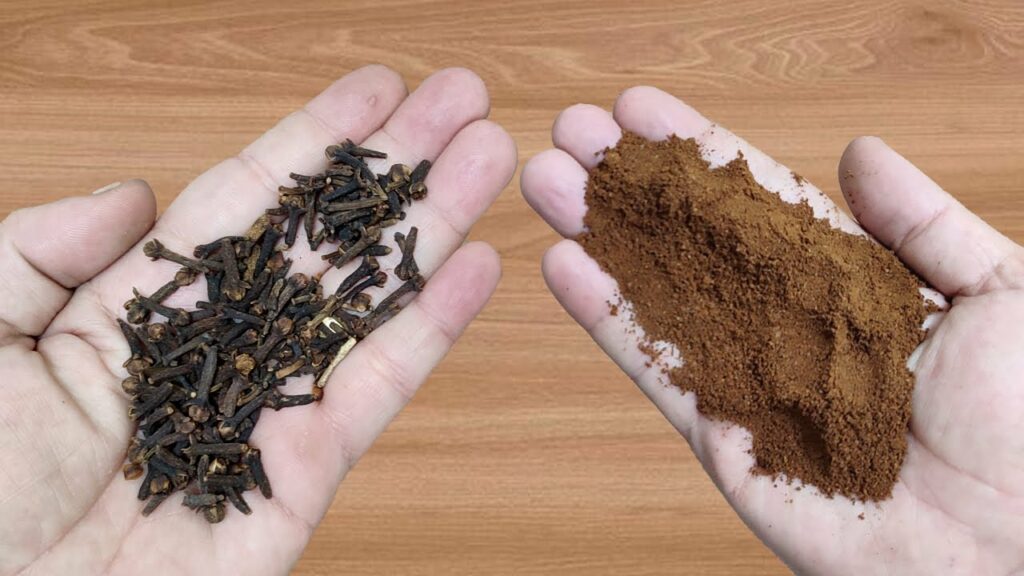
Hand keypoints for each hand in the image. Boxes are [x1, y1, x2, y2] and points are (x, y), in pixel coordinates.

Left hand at [0, 65, 515, 575]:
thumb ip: (37, 252)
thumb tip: (135, 195)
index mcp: (133, 312)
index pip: (243, 204)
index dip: (313, 143)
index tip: (376, 90)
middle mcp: (214, 350)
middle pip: (324, 242)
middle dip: (396, 169)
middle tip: (462, 102)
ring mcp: (265, 413)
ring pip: (365, 303)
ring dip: (431, 229)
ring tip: (489, 157)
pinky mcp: (301, 481)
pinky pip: (374, 393)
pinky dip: (430, 330)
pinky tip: (476, 268)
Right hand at [521, 87, 1023, 574]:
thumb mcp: (1003, 292)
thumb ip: (924, 223)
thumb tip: (858, 152)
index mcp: (851, 288)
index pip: (757, 206)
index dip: (698, 158)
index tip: (640, 112)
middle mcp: (790, 331)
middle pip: (692, 246)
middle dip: (630, 187)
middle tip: (570, 134)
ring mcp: (753, 388)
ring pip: (661, 302)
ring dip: (601, 241)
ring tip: (545, 183)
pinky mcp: (729, 450)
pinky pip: (662, 379)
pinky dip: (610, 325)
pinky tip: (567, 269)